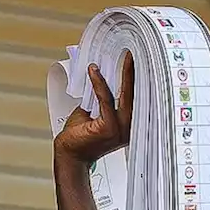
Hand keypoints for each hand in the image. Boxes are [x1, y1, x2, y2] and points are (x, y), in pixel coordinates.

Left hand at [54, 51, 133, 165]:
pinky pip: (105, 101)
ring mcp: (121, 129)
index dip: (138, 80)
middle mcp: (129, 128)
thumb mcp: (94, 112)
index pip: (136, 99)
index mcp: (128, 125)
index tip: (140, 62)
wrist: (70, 155)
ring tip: (125, 58)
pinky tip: (94, 72)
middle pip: (136, 96)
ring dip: (125, 74)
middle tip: (136, 54)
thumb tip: (104, 76)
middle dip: (137, 73)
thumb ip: (102, 98)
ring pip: (125, 96)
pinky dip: (99, 84)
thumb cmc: (80, 137)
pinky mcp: (109, 128)